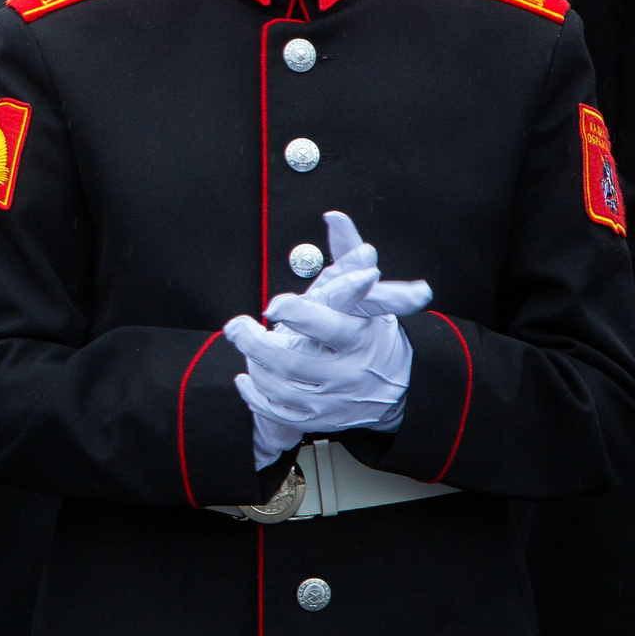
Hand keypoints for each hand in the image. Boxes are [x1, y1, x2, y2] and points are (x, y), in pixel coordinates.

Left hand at [223, 212, 429, 465]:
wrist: (397, 387)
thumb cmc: (369, 329)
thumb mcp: (366, 293)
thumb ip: (347, 255)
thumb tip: (333, 217)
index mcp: (360, 335)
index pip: (330, 325)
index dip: (301, 313)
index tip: (275, 304)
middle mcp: (347, 370)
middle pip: (295, 363)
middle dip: (258, 344)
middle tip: (237, 325)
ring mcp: (333, 398)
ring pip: (283, 388)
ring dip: (254, 366)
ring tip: (242, 341)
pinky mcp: (321, 418)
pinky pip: (282, 414)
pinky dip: (258, 398)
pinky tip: (245, 379)